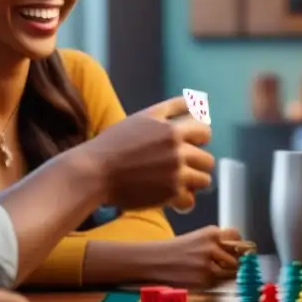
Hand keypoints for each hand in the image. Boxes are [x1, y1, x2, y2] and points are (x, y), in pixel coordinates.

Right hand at [90, 96, 214, 209]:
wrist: (94, 172)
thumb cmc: (115, 143)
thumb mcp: (143, 117)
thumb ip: (172, 108)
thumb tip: (200, 100)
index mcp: (172, 130)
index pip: (205, 133)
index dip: (197, 140)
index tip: (185, 145)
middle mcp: (177, 150)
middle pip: (207, 159)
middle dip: (196, 163)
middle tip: (178, 166)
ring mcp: (176, 173)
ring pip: (204, 180)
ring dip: (193, 182)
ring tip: (175, 181)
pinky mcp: (170, 194)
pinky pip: (190, 200)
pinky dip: (183, 201)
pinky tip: (170, 196)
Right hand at [148, 226, 242, 288]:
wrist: (157, 260)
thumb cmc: (178, 249)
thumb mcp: (199, 237)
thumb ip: (218, 241)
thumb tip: (241, 250)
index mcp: (211, 232)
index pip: (237, 237)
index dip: (239, 246)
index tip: (239, 251)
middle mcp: (211, 246)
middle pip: (237, 257)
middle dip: (234, 262)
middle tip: (224, 264)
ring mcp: (208, 263)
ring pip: (231, 271)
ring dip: (226, 273)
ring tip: (212, 270)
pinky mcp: (203, 279)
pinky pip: (219, 282)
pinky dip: (214, 281)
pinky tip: (202, 276)